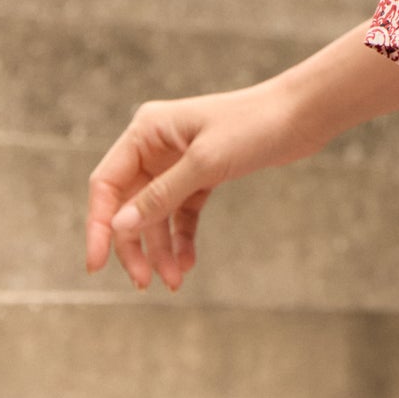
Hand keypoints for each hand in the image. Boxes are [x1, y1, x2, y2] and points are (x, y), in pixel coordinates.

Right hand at [85, 79, 309, 293]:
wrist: (302, 115)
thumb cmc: (254, 126)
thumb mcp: (204, 163)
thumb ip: (161, 196)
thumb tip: (120, 228)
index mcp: (146, 130)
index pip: (107, 184)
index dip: (98, 226)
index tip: (96, 265)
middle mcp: (156, 145)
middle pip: (129, 206)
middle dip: (134, 246)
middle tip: (144, 282)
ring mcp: (178, 161)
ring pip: (156, 215)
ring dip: (160, 249)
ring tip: (174, 280)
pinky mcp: (202, 176)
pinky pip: (181, 215)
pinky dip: (181, 240)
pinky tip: (187, 264)